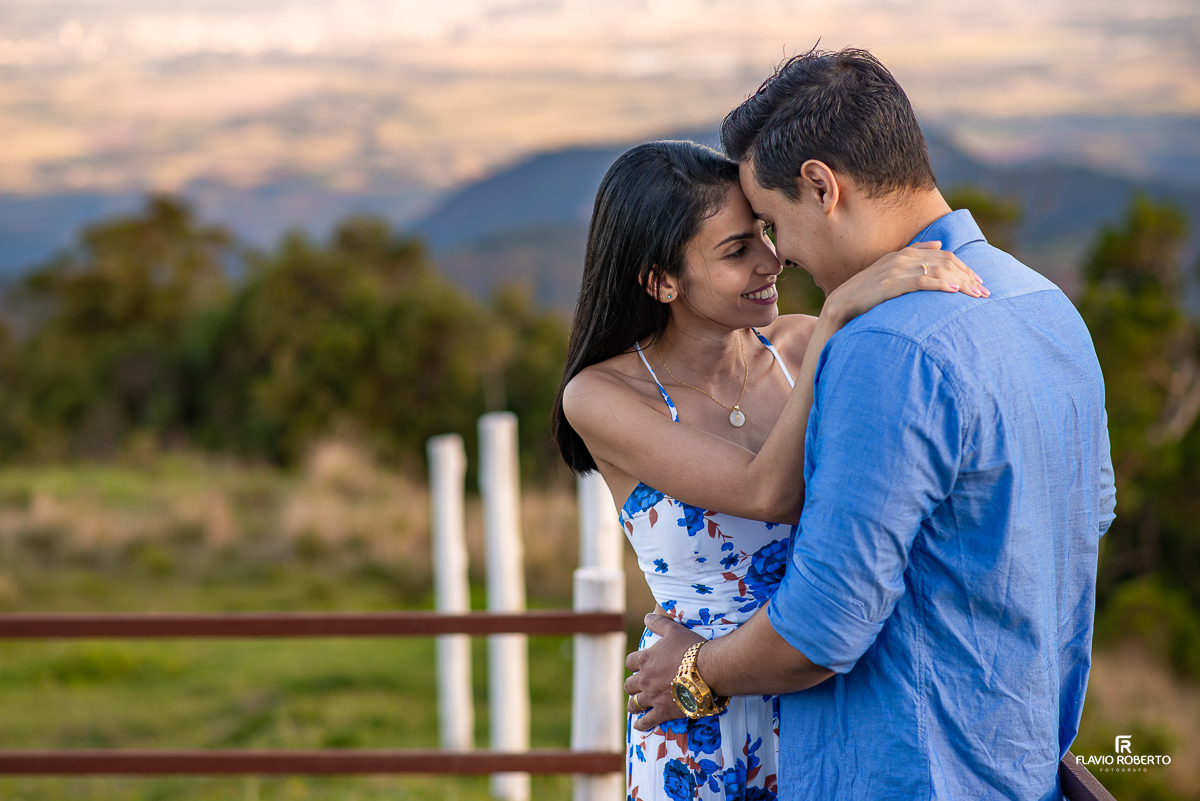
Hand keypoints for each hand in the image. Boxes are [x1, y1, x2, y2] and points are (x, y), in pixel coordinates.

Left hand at [623, 612, 704, 730]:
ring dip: (634, 704)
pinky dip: (641, 724)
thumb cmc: (691, 648)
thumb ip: (658, 623)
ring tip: (635, 705)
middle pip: (629, 684)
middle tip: (637, 686)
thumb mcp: (674, 630)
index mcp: (645, 659)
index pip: (629, 662)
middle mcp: (644, 679)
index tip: (637, 666)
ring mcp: (652, 696)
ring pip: (634, 703)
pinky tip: (639, 725)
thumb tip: (646, 617)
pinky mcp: (662, 712)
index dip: (633, 664)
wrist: (707, 670)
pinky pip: (646, 721)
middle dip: (632, 685)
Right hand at [824, 241, 987, 326]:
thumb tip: (939, 245)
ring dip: (961, 282)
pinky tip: (955, 291)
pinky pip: (921, 281)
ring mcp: (895, 270)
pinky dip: (941, 284)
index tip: (979, 283)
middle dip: (968, 276)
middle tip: (984, 293)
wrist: (840, 306)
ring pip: (937, 269)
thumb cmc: (866, 294)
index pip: (944, 255)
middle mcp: (901, 258)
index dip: (965, 268)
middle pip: (945, 261)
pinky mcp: (890, 284)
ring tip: (975, 295)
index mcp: (903, 253)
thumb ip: (913, 256)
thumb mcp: (889, 272)